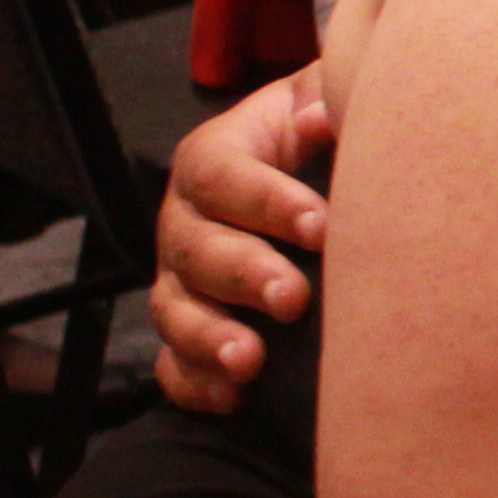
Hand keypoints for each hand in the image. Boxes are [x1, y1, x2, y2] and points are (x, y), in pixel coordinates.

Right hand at [148, 67, 333, 414]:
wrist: (315, 179)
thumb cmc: (322, 136)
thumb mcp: (322, 99)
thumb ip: (324, 100)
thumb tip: (320, 119)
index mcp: (214, 159)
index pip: (224, 175)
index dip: (268, 201)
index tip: (322, 226)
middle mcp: (187, 222)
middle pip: (195, 248)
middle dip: (244, 274)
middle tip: (294, 298)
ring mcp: (181, 281)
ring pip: (175, 309)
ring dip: (208, 337)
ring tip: (251, 361)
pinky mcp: (188, 333)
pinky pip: (173, 366)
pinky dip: (196, 384)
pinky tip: (233, 398)